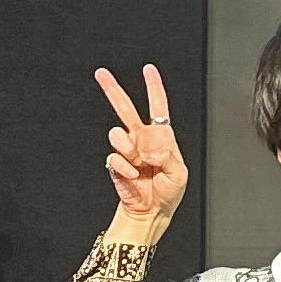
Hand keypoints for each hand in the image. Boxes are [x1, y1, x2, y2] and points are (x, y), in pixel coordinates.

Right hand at [93, 61, 190, 239]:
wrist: (152, 212)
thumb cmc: (168, 192)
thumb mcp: (179, 173)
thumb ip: (168, 156)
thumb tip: (152, 146)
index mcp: (160, 137)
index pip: (157, 107)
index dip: (153, 87)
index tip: (148, 70)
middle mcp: (141, 140)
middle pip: (125, 109)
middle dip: (113, 90)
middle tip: (101, 73)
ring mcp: (127, 151)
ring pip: (117, 134)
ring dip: (128, 148)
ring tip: (139, 164)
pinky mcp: (116, 164)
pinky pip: (115, 158)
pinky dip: (125, 168)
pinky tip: (134, 176)